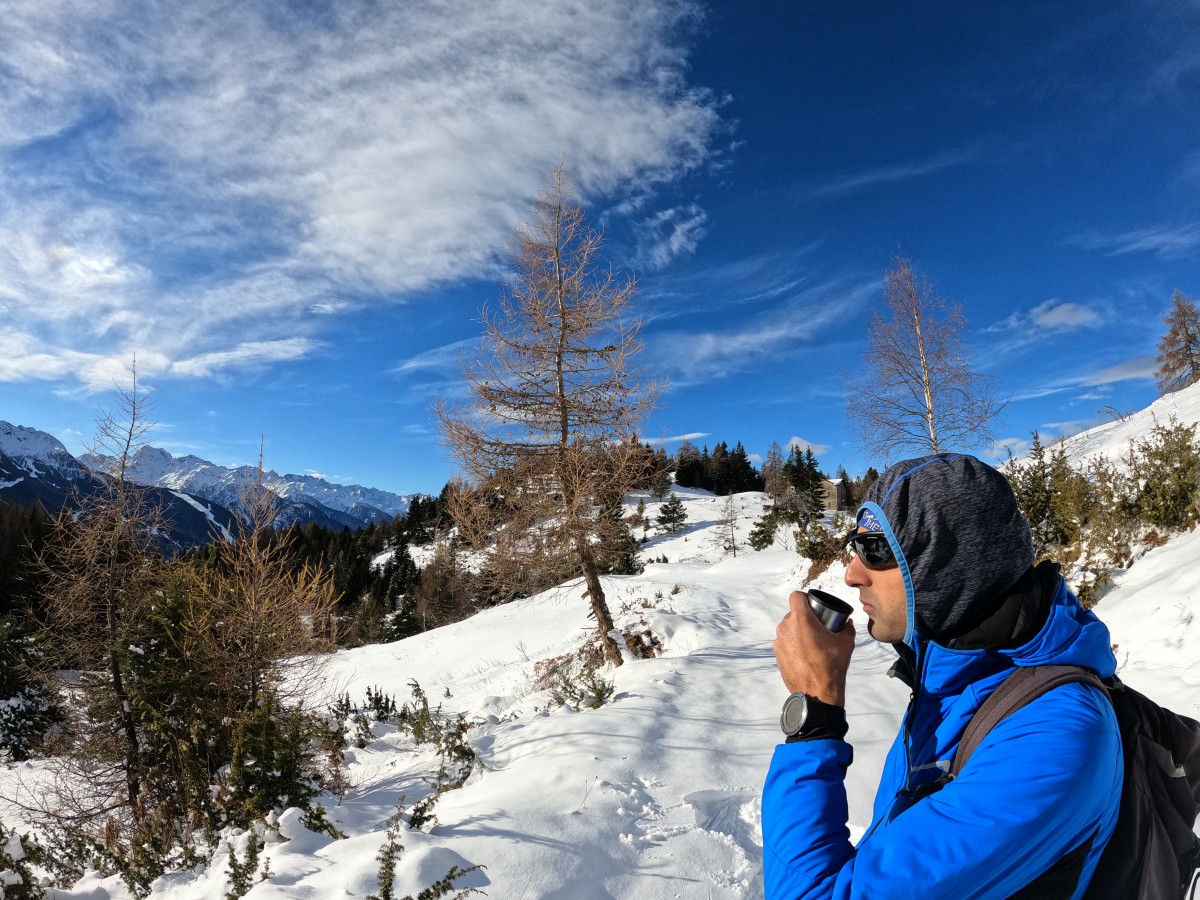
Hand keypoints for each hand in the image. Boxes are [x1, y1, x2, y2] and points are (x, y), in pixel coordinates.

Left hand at [773, 591, 855, 706]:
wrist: (817, 694)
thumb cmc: (831, 667)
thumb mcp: (846, 643)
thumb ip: (847, 627)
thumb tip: (847, 622)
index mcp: (801, 620)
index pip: (796, 596)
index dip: (805, 598)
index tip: (813, 607)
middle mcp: (785, 628)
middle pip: (793, 614)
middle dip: (804, 618)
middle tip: (817, 628)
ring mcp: (779, 642)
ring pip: (788, 628)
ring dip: (798, 632)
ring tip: (812, 643)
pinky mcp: (777, 655)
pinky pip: (785, 643)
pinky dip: (793, 645)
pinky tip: (805, 655)